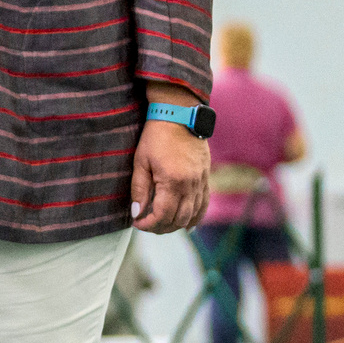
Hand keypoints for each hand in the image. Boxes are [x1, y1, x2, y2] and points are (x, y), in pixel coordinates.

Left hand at [130, 119, 209, 233]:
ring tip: (162, 224)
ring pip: (193, 215)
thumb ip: (139, 190)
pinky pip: (204, 204)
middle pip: (179, 219)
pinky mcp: (206, 178)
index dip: (149, 224)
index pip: (163, 215)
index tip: (137, 223)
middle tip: (147, 224)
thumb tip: (137, 213)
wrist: (180, 116)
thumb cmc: (156, 137)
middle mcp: (190, 185)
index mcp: (173, 181)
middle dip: (161, 227)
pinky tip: (186, 224)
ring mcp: (201, 182)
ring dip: (177, 225)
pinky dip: (196, 217)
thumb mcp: (141, 162)